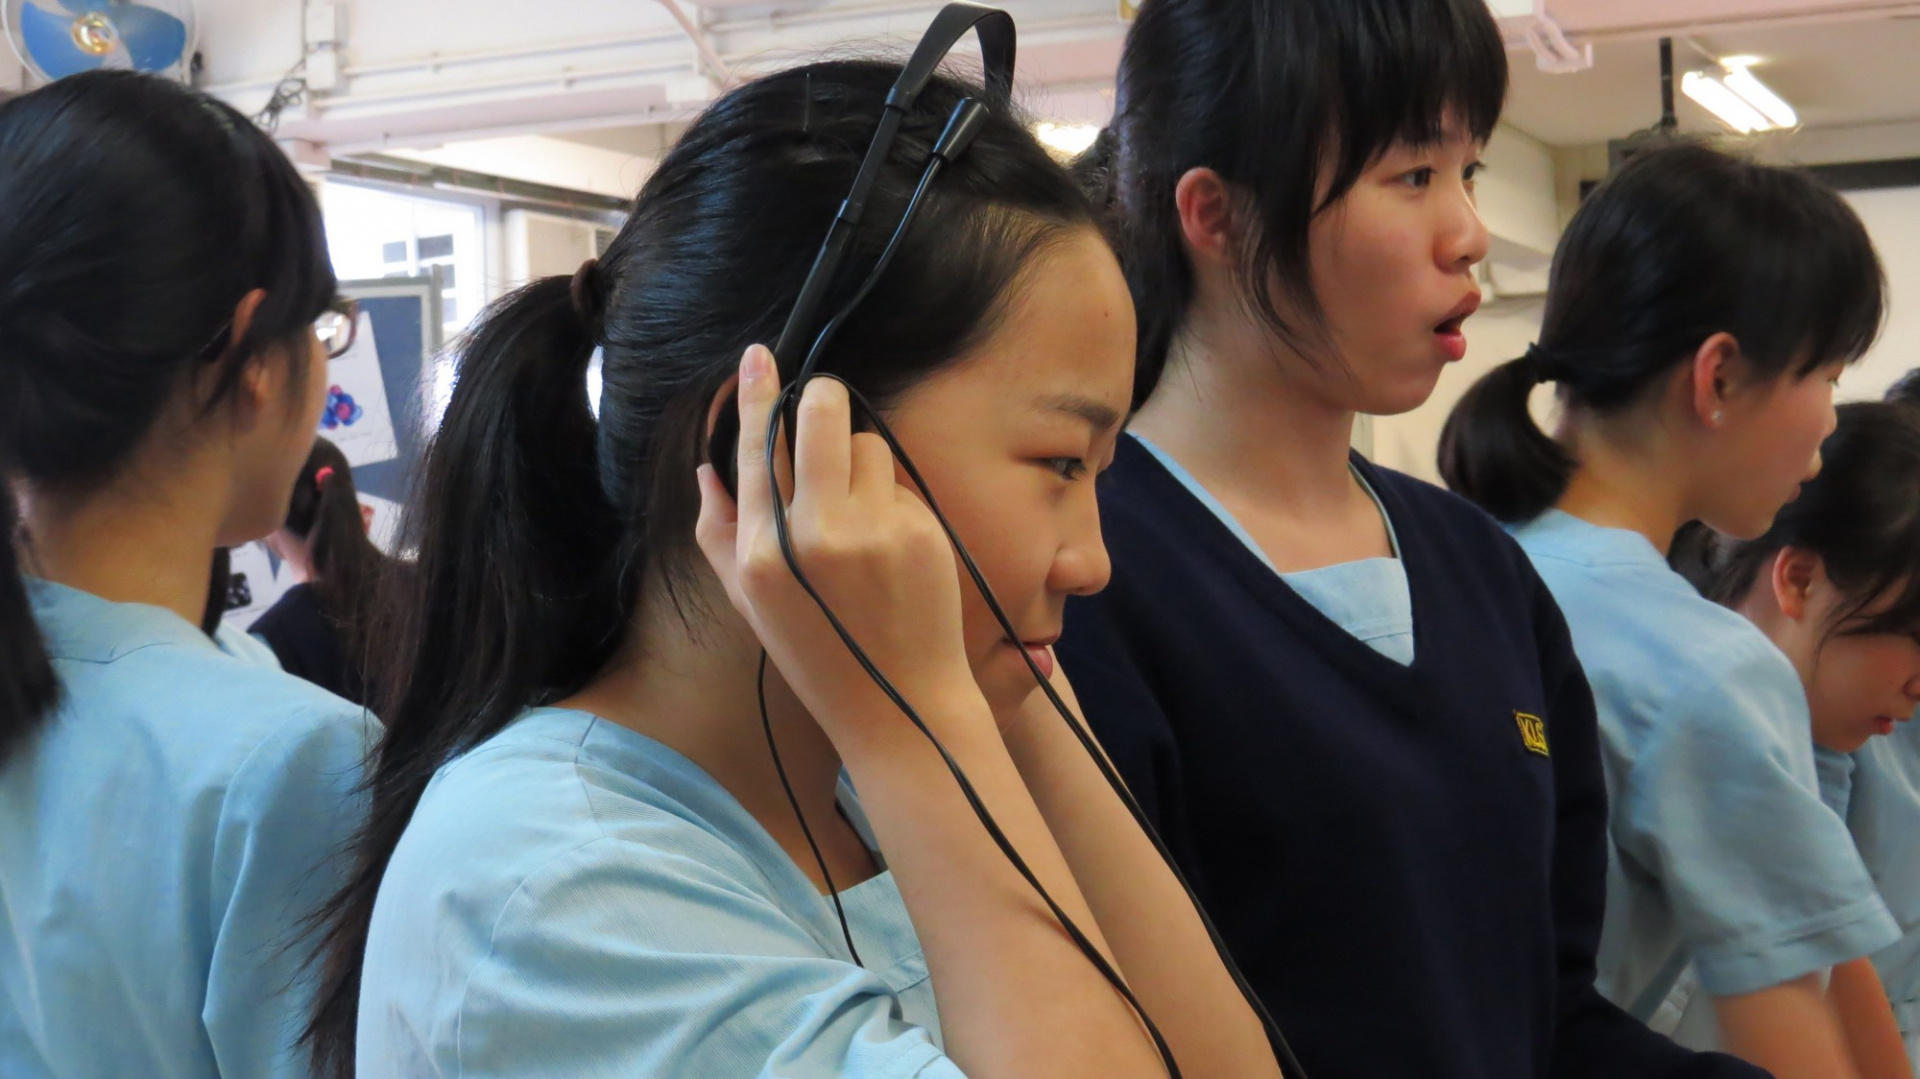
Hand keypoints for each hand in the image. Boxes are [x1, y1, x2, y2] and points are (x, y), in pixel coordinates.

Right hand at [695, 345, 982, 749]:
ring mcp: (874, 530)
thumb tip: (710, 466)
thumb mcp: (750, 602)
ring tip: (859, 515)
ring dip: (860, 461)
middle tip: (823, 406)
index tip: (760, 354)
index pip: (758, 448)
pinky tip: (890, 546)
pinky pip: (898, 483)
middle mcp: (816, 534)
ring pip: (866, 443)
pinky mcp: (920, 531)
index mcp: (763, 553)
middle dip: (823, 400)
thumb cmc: (818, 652)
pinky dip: (890, 499)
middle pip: (821, 415)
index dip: (759, 394)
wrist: (899, 702)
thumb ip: (719, 532)